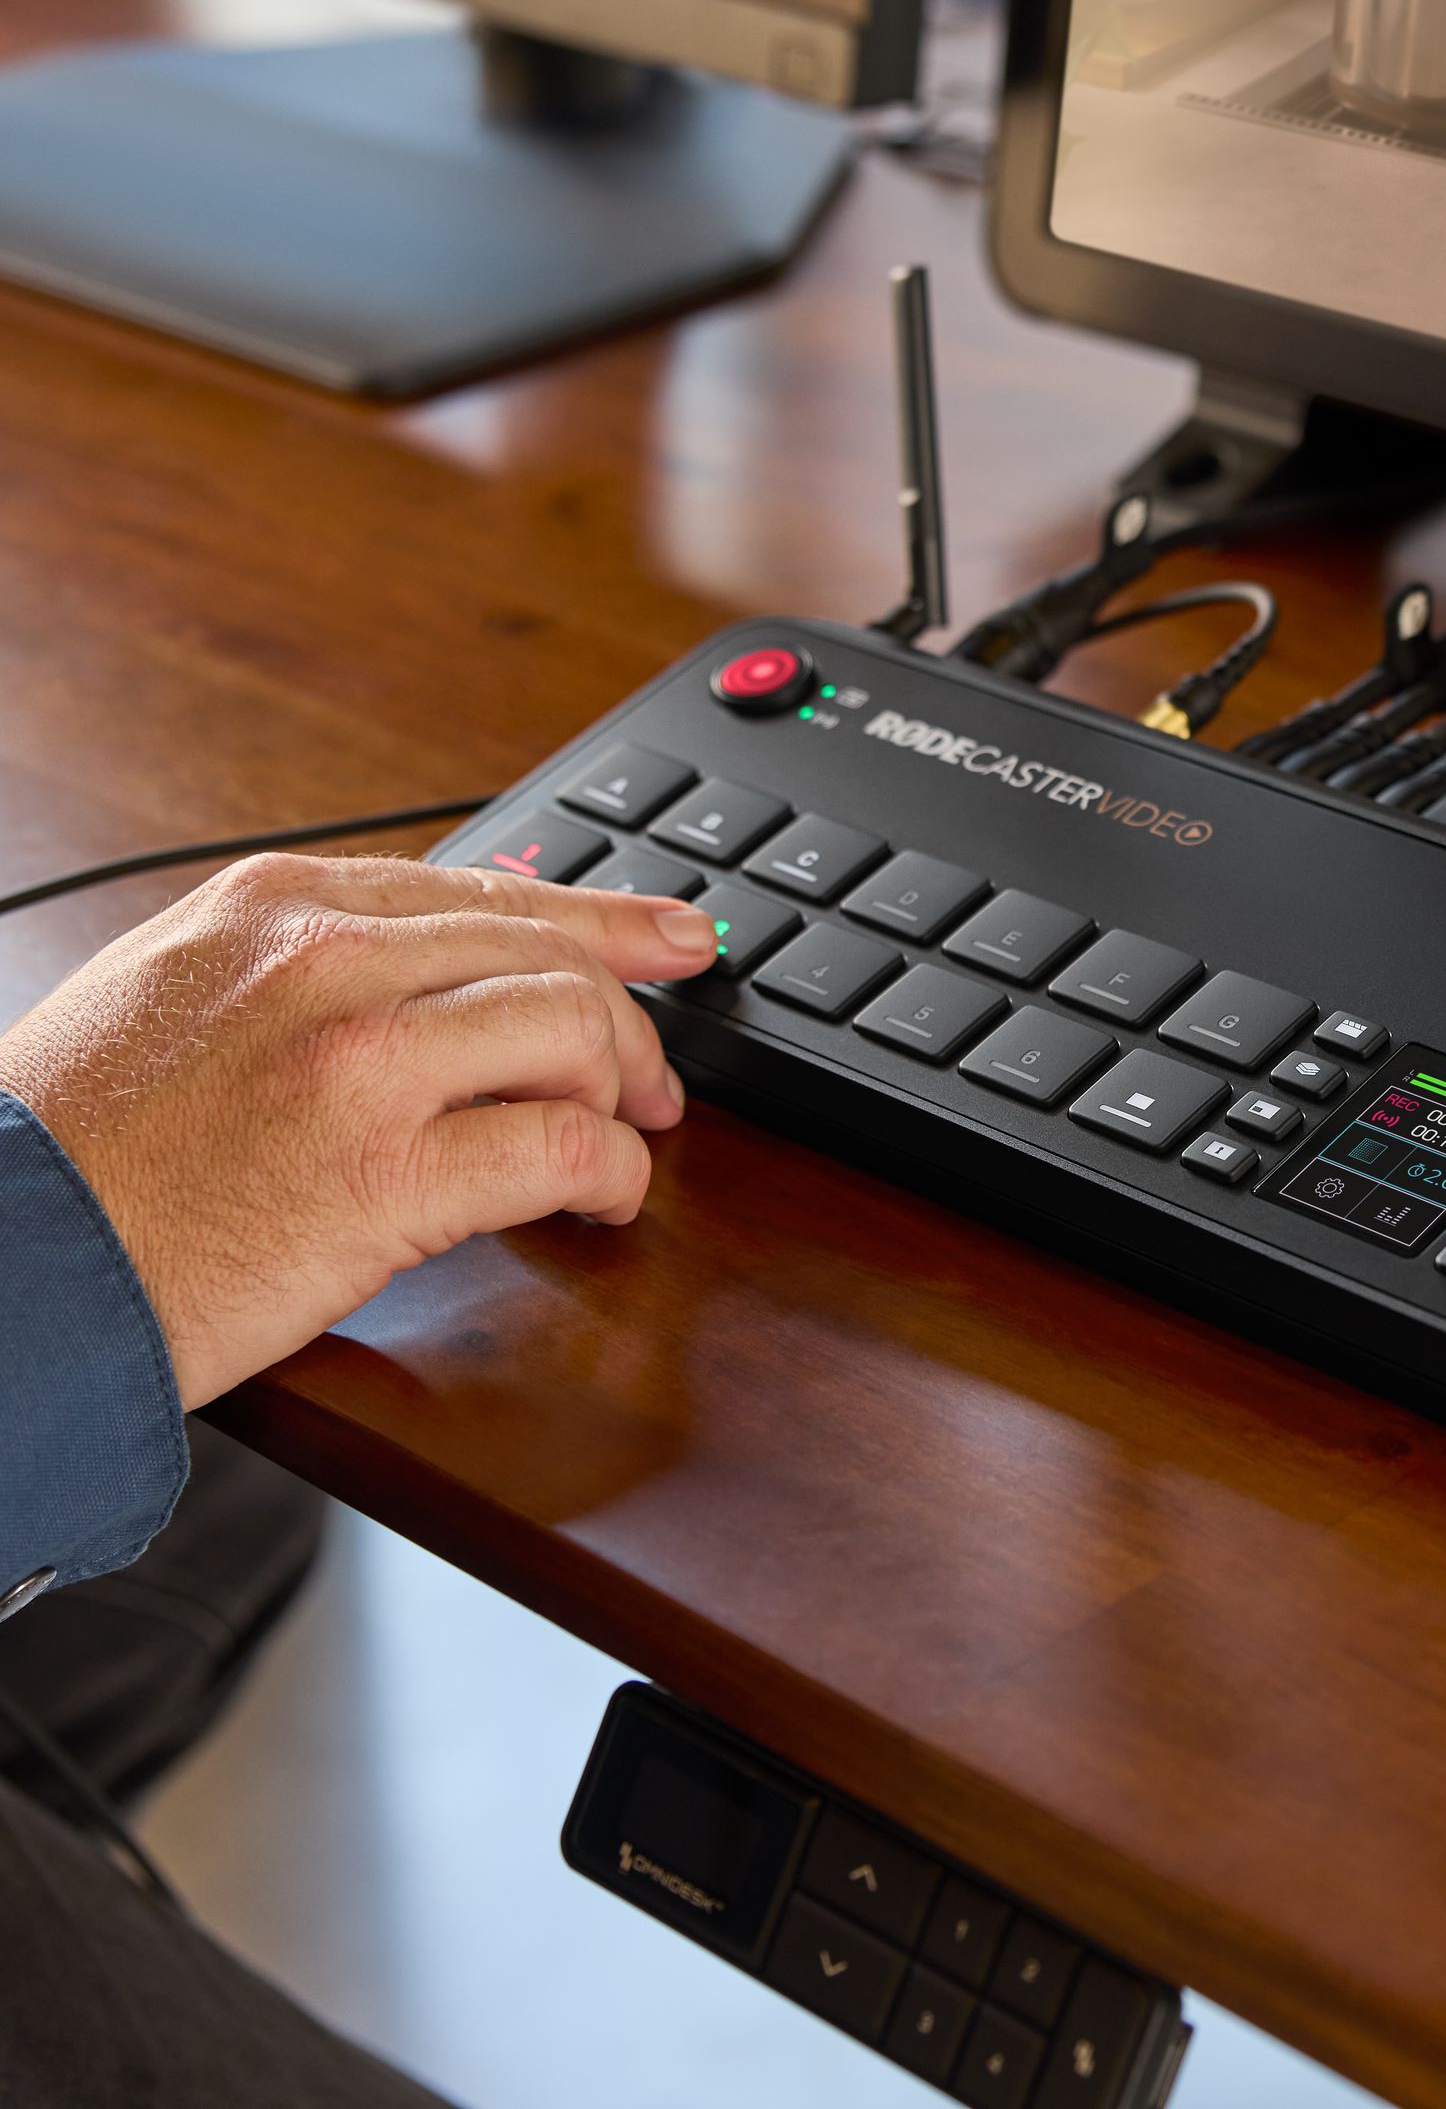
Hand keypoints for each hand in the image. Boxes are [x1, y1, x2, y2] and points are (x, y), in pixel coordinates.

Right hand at [0, 854, 720, 1407]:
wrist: (0, 1263)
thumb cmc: (73, 1149)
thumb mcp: (173, 994)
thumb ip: (298, 965)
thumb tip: (427, 969)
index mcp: (278, 906)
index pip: (486, 891)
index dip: (601, 919)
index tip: (669, 937)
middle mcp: (326, 959)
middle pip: (548, 952)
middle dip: (629, 1016)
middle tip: (653, 1078)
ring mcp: (359, 1060)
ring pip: (573, 1026)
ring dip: (627, 1089)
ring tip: (628, 1136)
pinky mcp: (384, 1173)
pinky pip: (562, 1146)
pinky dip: (612, 1172)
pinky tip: (604, 1196)